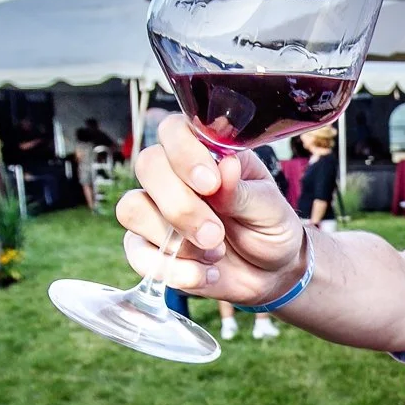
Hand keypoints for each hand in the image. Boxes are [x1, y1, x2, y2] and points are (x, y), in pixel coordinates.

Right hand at [115, 115, 306, 303]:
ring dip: (174, 239)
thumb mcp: (269, 209)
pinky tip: (204, 274)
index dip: (184, 154)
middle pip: (148, 166)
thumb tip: (226, 166)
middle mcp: (174, 176)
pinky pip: (136, 252)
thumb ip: (243, 190)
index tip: (210, 184)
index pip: (173, 131)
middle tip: (215, 233)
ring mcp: (156, 211)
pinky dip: (170, 269)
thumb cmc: (270, 228)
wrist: (271, 273)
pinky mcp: (149, 247)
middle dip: (181, 205)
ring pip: (132, 208)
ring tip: (215, 253)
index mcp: (205, 154)